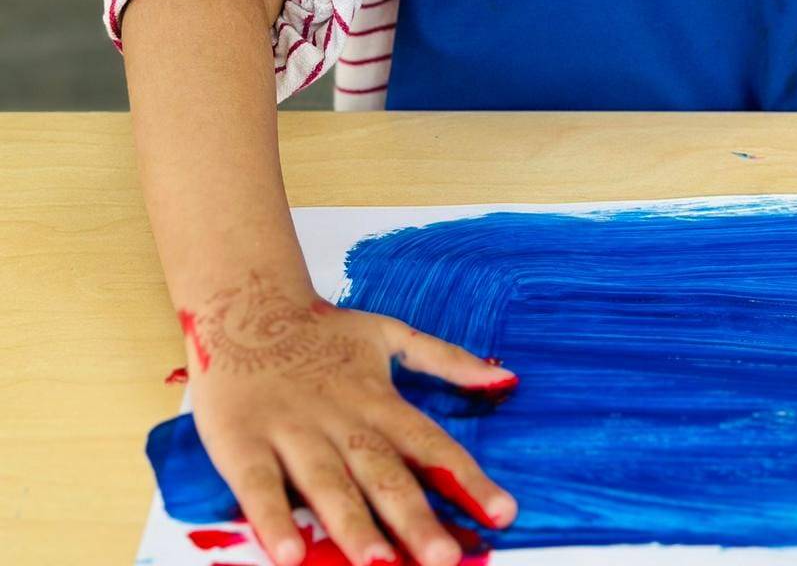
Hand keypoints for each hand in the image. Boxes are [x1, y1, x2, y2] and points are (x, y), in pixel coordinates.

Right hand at [180, 270, 517, 565]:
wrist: (243, 305)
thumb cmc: (321, 334)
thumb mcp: (389, 334)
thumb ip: (446, 358)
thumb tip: (506, 376)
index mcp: (378, 400)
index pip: (431, 444)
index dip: (467, 479)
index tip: (503, 514)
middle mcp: (341, 418)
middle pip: (383, 473)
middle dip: (414, 518)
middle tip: (444, 558)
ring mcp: (291, 430)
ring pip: (327, 484)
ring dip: (353, 525)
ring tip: (378, 564)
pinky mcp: (242, 441)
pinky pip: (258, 486)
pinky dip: (272, 519)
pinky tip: (287, 555)